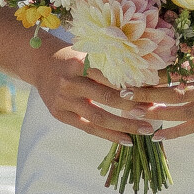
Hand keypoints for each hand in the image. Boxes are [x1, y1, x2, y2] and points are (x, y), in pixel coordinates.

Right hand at [30, 40, 154, 144]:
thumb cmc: (72, 57)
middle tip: (153, 112)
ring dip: (124, 125)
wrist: (40, 64)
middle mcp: (70, 83)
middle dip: (132, 106)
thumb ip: (109, 64)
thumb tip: (144, 77)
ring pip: (99, 117)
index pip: (111, 76)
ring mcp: (63, 101)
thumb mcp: (87, 53)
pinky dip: (109, 135)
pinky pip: (88, 128)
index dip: (132, 84)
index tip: (154, 90)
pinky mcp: (60, 115)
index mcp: (78, 63)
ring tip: (145, 130)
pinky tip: (126, 140)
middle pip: (107, 98)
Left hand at [129, 44, 193, 137]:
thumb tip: (160, 45)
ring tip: (135, 112)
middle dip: (149, 94)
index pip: (179, 70)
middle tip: (125, 93)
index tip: (133, 72)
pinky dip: (176, 132)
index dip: (155, 73)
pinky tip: (157, 135)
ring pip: (184, 112)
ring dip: (158, 113)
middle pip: (177, 93)